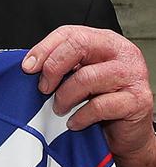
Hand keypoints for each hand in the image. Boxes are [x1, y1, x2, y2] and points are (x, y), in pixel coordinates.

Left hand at [22, 25, 155, 166]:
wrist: (127, 133)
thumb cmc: (99, 100)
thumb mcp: (78, 75)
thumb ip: (61, 65)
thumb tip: (30, 65)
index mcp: (105, 41)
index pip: (70, 33)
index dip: (44, 48)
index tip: (28, 67)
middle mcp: (122, 52)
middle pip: (79, 46)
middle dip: (53, 67)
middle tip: (43, 88)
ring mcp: (133, 75)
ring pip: (86, 77)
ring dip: (65, 96)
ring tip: (59, 108)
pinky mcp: (138, 100)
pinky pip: (99, 106)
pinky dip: (80, 116)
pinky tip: (74, 122)